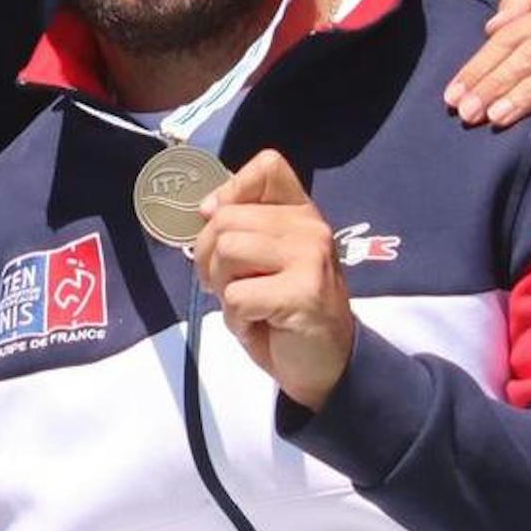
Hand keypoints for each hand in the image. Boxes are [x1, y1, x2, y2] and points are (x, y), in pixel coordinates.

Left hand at [193, 151, 355, 410]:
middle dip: (210, 258)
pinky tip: (259, 325)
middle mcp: (310, 227)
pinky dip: (236, 318)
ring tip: (246, 304)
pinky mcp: (303, 293)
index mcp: (301, 212)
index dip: (231, 191)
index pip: (267, 166)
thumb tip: (205, 208)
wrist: (325, 364)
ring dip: (222, 287)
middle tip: (227, 286)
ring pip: (227, 251)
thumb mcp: (263, 259)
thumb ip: (242, 227)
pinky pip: (237, 295)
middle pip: (226, 218)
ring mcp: (310, 258)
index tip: (221, 224)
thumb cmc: (285, 309)